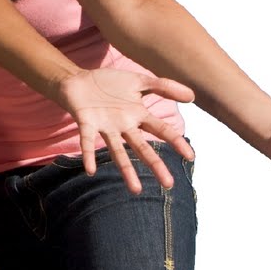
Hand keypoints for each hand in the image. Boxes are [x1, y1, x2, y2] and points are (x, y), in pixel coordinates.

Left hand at [56, 68, 195, 192]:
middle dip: (155, 165)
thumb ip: (163, 86)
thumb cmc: (109, 83)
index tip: (191, 157)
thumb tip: (192, 96)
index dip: (176, 141)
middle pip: (142, 148)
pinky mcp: (86, 123)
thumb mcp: (139, 81)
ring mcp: (105, 127)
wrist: (78, 79)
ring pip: (117, 151)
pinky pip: (87, 140)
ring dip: (126, 170)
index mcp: (138, 115)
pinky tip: (90, 170)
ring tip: (136, 190)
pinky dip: (88, 154)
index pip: (161, 130)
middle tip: (169, 185)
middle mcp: (123, 126)